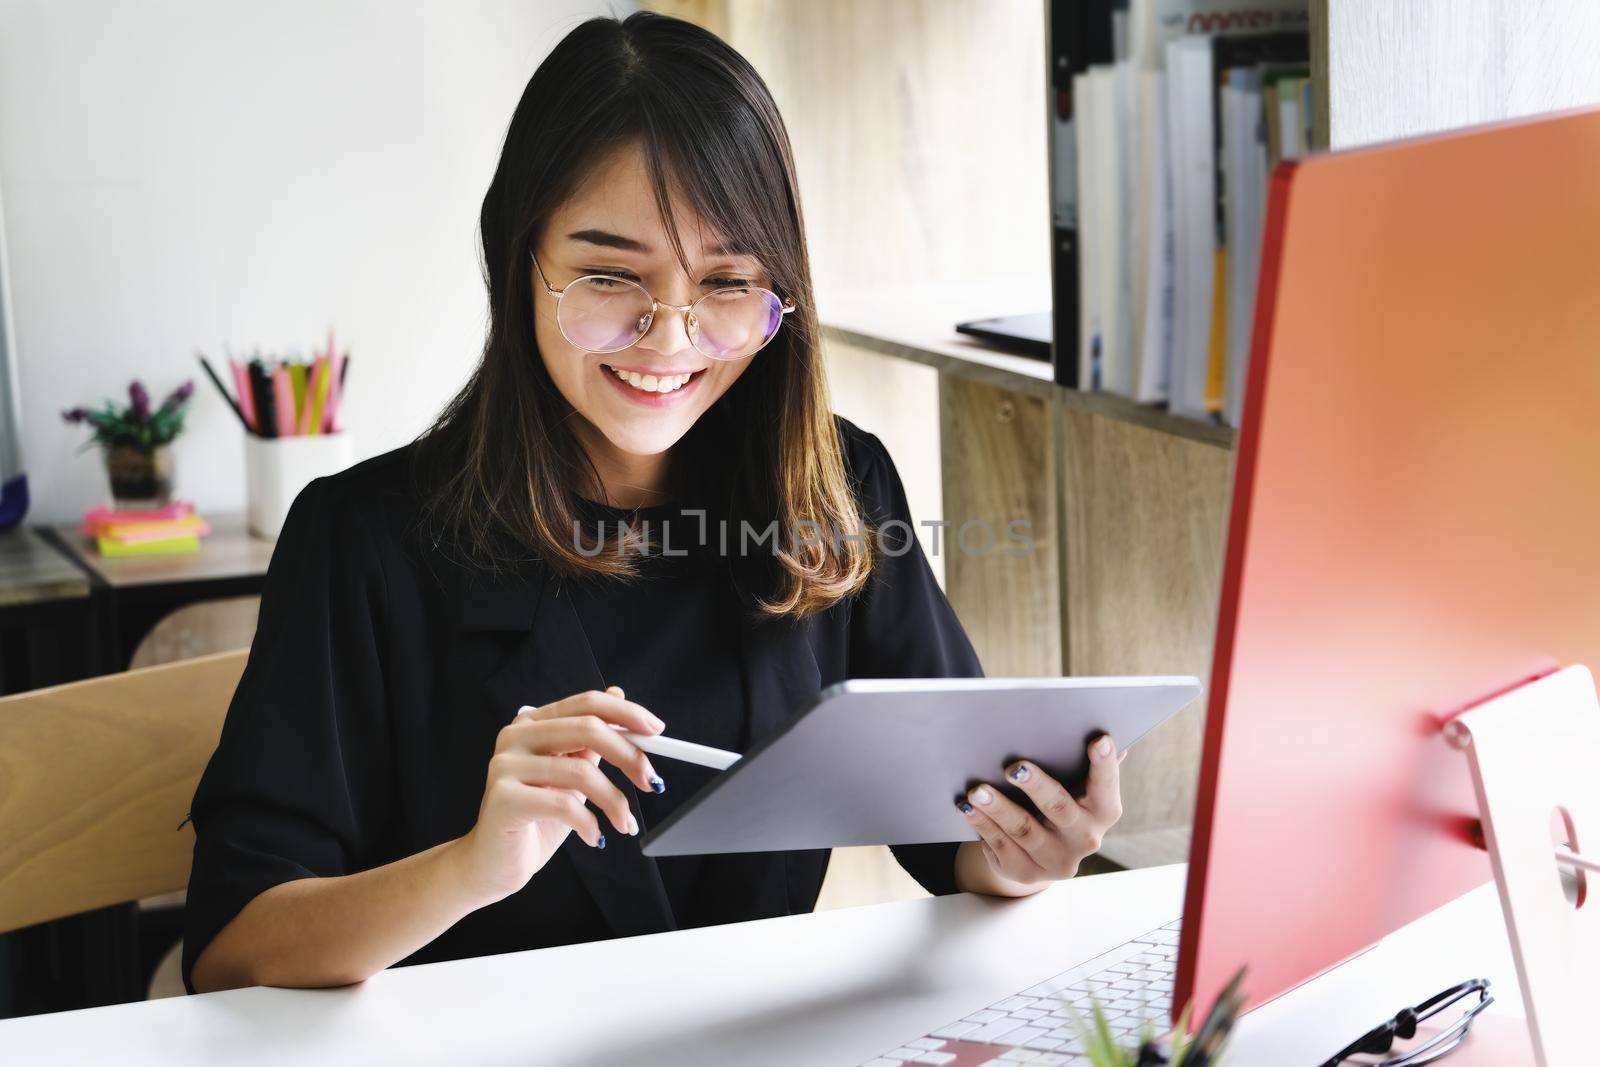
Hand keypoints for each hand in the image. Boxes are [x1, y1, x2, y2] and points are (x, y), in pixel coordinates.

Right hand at [451, 685, 664, 904]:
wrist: (493, 864)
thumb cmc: (534, 820)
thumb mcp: (571, 776)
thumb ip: (590, 741)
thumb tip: (618, 695)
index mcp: (532, 724)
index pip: (586, 703)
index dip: (626, 713)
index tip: (657, 730)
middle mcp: (515, 737)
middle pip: (587, 729)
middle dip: (629, 755)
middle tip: (651, 782)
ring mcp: (505, 766)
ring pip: (581, 772)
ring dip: (615, 801)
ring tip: (624, 823)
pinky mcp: (504, 799)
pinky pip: (564, 804)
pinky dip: (590, 823)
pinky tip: (594, 836)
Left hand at [955, 734, 1123, 892]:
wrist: (1038, 851)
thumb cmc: (1059, 799)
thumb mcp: (1076, 783)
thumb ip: (1087, 759)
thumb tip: (1103, 724)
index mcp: (1103, 810)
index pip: (1106, 785)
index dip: (1104, 764)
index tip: (1098, 739)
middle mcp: (1085, 838)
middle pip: (1060, 808)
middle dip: (1037, 787)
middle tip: (1015, 767)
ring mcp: (1056, 860)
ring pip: (1024, 830)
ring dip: (999, 808)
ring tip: (978, 790)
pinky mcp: (1026, 872)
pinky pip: (1000, 845)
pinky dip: (982, 824)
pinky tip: (967, 807)